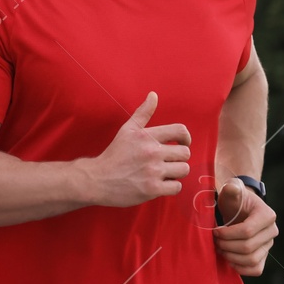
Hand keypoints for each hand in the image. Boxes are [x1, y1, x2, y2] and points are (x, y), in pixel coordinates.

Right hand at [86, 93, 190, 207]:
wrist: (98, 179)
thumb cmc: (115, 154)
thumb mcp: (127, 130)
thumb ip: (143, 112)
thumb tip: (154, 94)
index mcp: (146, 136)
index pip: (180, 131)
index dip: (186, 138)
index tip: (182, 144)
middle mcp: (151, 152)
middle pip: (185, 153)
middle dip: (178, 158)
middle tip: (166, 162)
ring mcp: (153, 171)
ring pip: (183, 170)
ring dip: (175, 173)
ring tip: (162, 173)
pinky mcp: (153, 189)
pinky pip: (177, 187)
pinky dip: (170, 187)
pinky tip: (159, 184)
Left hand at [213, 180, 277, 275]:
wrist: (239, 209)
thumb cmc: (234, 200)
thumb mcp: (231, 191)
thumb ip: (232, 188)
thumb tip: (232, 188)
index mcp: (267, 215)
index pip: (247, 231)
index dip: (228, 234)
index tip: (214, 231)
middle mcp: (272, 231)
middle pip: (248, 247)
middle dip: (226, 245)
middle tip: (214, 240)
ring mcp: (269, 245)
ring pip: (252, 260)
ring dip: (231, 257)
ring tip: (219, 248)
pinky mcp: (264, 256)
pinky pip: (256, 269)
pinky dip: (241, 268)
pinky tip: (229, 259)